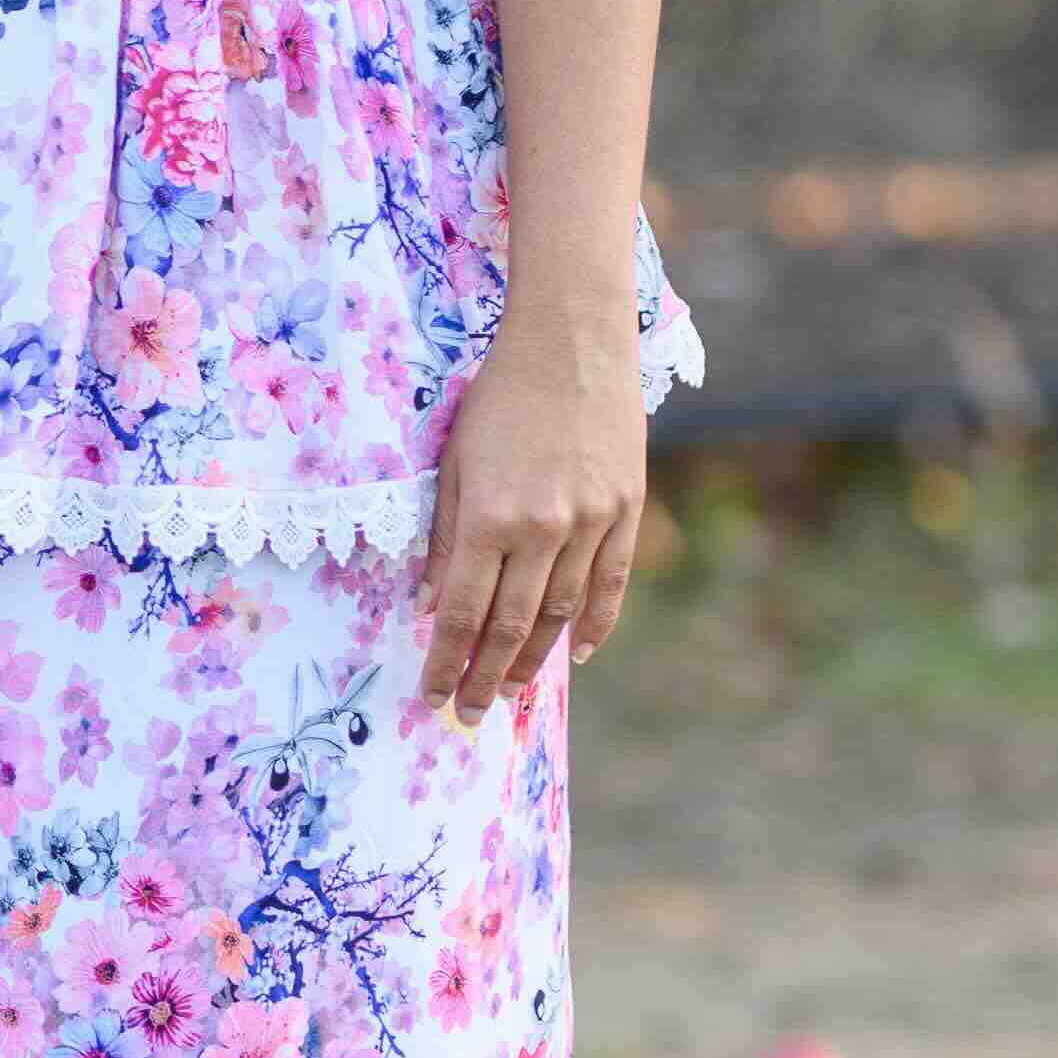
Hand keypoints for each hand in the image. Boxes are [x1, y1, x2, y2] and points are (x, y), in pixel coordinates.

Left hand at [419, 303, 646, 723]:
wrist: (573, 343)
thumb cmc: (499, 396)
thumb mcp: (455, 462)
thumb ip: (444, 537)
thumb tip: (432, 604)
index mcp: (490, 516)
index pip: (464, 612)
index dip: (447, 660)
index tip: (432, 694)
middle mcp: (542, 529)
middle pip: (512, 626)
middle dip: (484, 676)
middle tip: (467, 714)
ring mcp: (591, 523)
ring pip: (560, 613)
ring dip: (533, 660)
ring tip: (509, 691)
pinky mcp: (626, 511)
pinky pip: (610, 584)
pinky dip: (593, 625)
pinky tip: (574, 654)